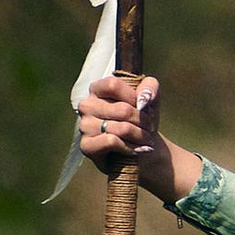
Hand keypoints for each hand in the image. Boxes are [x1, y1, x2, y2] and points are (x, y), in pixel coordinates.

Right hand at [74, 71, 191, 200]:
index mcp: (97, 89)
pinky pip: (112, 141)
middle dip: (143, 121)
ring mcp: (84, 126)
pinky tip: (136, 149)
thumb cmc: (142, 119)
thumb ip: (150, 87)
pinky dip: (130, 147)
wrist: (141, 148)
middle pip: (123, 110)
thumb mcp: (151, 98)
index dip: (134, 97)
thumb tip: (143, 99)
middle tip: (149, 128)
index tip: (144, 106)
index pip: (113, 85)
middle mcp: (87, 106)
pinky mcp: (86, 145)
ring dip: (140, 135)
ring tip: (146, 139)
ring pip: (121, 128)